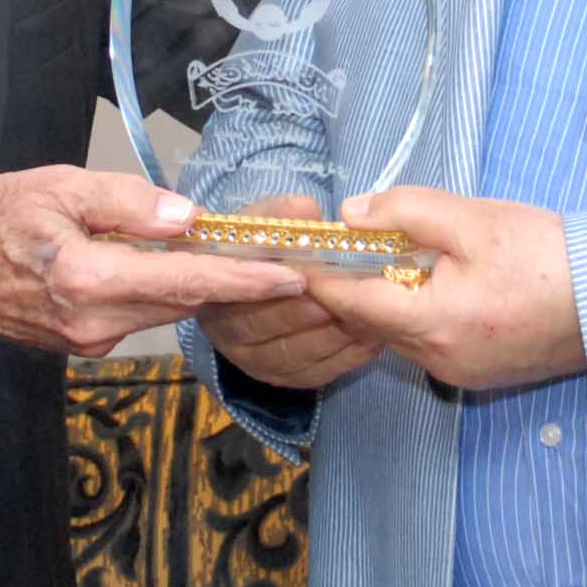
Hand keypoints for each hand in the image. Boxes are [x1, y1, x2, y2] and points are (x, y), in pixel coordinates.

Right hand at [0, 166, 305, 358]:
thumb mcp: (57, 187)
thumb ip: (126, 202)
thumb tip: (187, 218)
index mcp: (86, 280)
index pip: (184, 281)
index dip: (243, 279)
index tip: (291, 275)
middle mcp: (95, 322)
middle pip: (186, 302)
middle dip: (239, 283)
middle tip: (289, 257)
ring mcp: (91, 340)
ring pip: (168, 311)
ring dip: (208, 289)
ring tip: (250, 259)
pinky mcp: (86, 343)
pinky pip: (143, 315)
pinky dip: (171, 293)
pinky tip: (186, 268)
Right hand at [195, 196, 382, 390]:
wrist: (274, 277)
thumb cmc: (267, 245)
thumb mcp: (267, 222)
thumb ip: (281, 216)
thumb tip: (304, 208)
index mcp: (214, 290)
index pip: (233, 293)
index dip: (266, 286)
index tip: (301, 276)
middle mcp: (228, 333)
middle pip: (263, 330)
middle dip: (302, 315)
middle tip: (337, 299)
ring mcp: (257, 361)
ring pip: (293, 356)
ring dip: (330, 337)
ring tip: (364, 315)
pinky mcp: (287, 378)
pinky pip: (316, 374)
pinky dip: (346, 357)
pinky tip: (372, 336)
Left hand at [314, 187, 585, 391]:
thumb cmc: (549, 256)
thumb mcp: (475, 219)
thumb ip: (407, 212)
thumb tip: (353, 214)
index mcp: (432, 323)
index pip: (352, 302)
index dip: (321, 275)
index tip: (300, 251)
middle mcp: (439, 360)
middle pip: (373, 322)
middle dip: (356, 285)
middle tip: (346, 244)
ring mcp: (461, 373)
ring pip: (401, 335)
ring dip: (391, 300)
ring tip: (397, 256)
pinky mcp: (482, 374)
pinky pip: (431, 344)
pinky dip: (421, 315)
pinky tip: (438, 283)